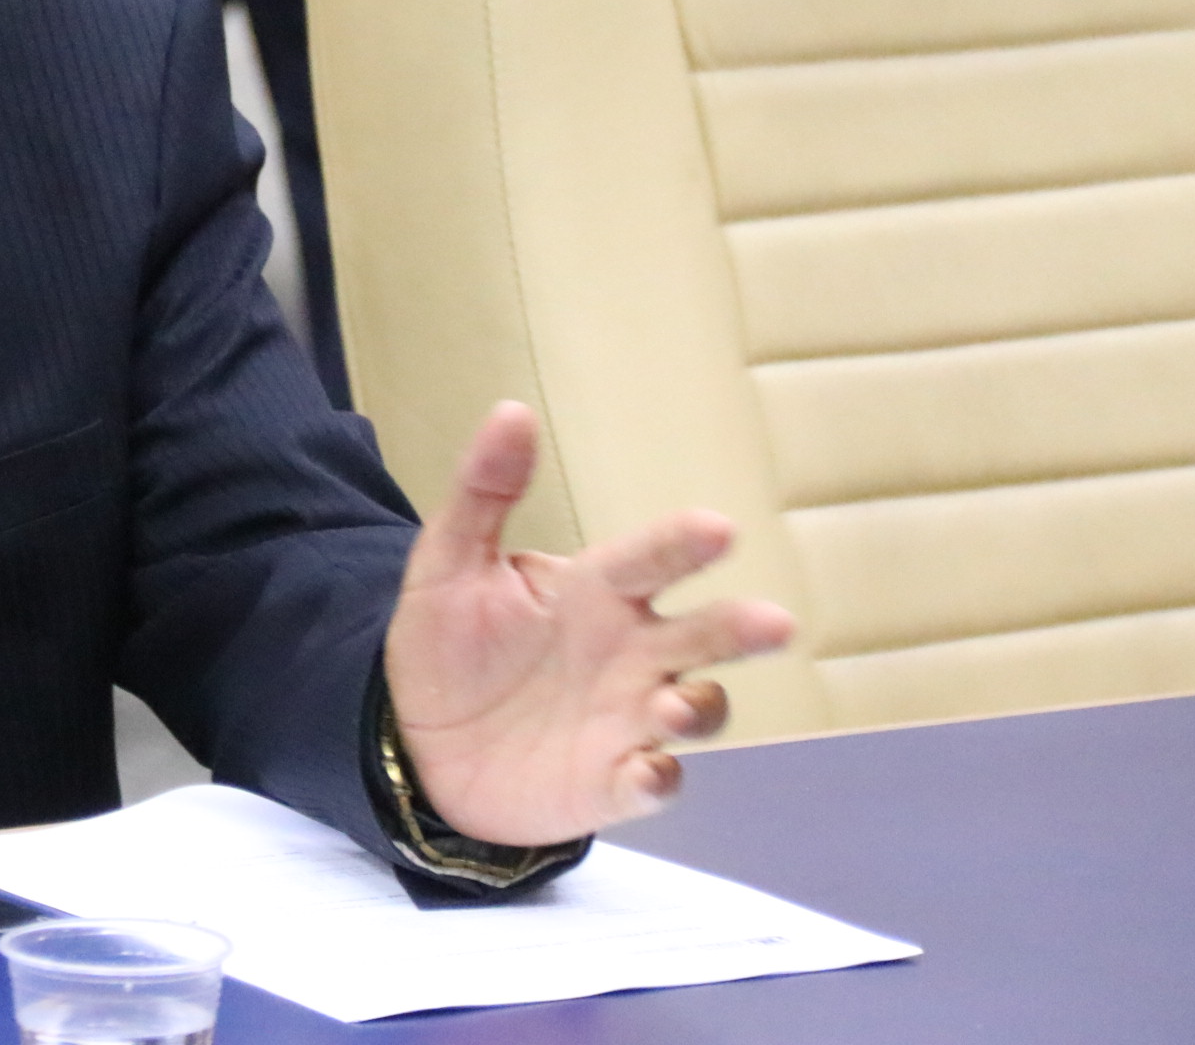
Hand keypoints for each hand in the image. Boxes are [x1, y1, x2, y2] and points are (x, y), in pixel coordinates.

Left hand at [382, 403, 793, 848]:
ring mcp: (628, 719)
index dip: (681, 546)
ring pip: (695, 709)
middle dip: (740, 629)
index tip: (718, 530)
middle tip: (774, 623)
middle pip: (703, 635)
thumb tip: (512, 410)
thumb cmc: (449, 645)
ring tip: (672, 705)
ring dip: (697, 707)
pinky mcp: (613, 781)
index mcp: (596, 591)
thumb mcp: (449, 563)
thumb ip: (483, 490)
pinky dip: (659, 780)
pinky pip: (654, 783)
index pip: (649, 559)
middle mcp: (630, 652)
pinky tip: (648, 772)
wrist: (420, 743)